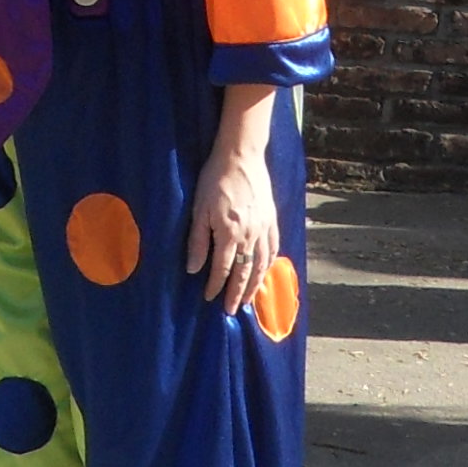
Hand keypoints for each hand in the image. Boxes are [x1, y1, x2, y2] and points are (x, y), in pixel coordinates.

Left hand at [182, 87, 282, 315]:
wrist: (241, 155)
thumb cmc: (215, 180)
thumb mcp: (199, 209)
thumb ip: (197, 241)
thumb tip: (193, 269)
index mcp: (230, 233)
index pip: (222, 269)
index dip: (215, 286)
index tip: (208, 298)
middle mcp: (250, 235)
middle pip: (244, 272)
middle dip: (237, 294)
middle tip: (231, 311)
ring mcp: (264, 228)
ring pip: (262, 264)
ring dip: (255, 285)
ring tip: (249, 300)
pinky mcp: (272, 219)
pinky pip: (274, 249)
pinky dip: (269, 265)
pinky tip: (265, 272)